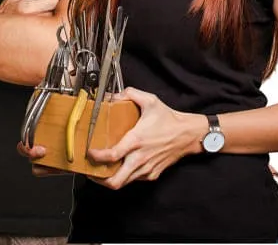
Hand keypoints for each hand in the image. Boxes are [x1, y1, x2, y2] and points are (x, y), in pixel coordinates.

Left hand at [86, 88, 204, 188]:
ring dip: (109, 179)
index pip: (112, 155)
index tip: (89, 153)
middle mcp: (140, 158)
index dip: (96, 157)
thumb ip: (130, 94)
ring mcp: (147, 168)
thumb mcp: (150, 101)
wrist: (189, 134)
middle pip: (115, 180)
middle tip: (89, 170)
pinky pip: (134, 180)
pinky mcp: (152, 174)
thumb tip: (113, 95)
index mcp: (137, 141)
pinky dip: (123, 176)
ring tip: (100, 171)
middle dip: (98, 179)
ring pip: (123, 183)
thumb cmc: (170, 120)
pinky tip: (118, 168)